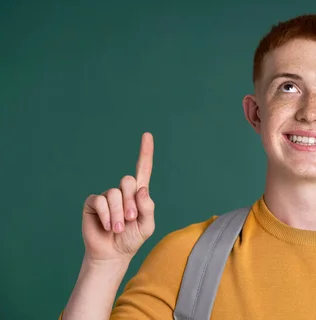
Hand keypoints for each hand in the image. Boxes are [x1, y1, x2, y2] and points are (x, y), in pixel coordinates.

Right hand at [81, 132, 155, 263]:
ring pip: (114, 194)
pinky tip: (107, 226)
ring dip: (118, 214)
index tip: (147, 135)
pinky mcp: (93, 203)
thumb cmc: (131, 239)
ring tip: (118, 228)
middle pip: (127, 180)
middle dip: (131, 202)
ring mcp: (107, 196)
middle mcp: (122, 191)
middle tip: (130, 219)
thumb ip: (148, 208)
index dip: (145, 152)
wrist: (113, 254)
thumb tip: (141, 189)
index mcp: (138, 194)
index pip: (143, 169)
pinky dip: (107, 215)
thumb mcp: (147, 226)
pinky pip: (101, 201)